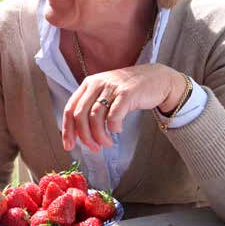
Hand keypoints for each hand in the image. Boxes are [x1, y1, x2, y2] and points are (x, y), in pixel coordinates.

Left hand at [62, 64, 186, 151]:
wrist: (157, 78)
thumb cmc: (129, 91)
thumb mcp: (106, 94)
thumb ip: (92, 108)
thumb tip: (80, 134)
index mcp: (88, 84)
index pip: (70, 109)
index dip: (67, 130)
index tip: (69, 146)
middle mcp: (97, 83)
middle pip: (80, 115)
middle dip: (85, 136)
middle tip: (94, 148)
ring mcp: (111, 87)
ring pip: (95, 117)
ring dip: (99, 135)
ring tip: (107, 143)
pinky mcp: (127, 93)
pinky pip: (113, 115)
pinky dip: (113, 127)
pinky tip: (117, 130)